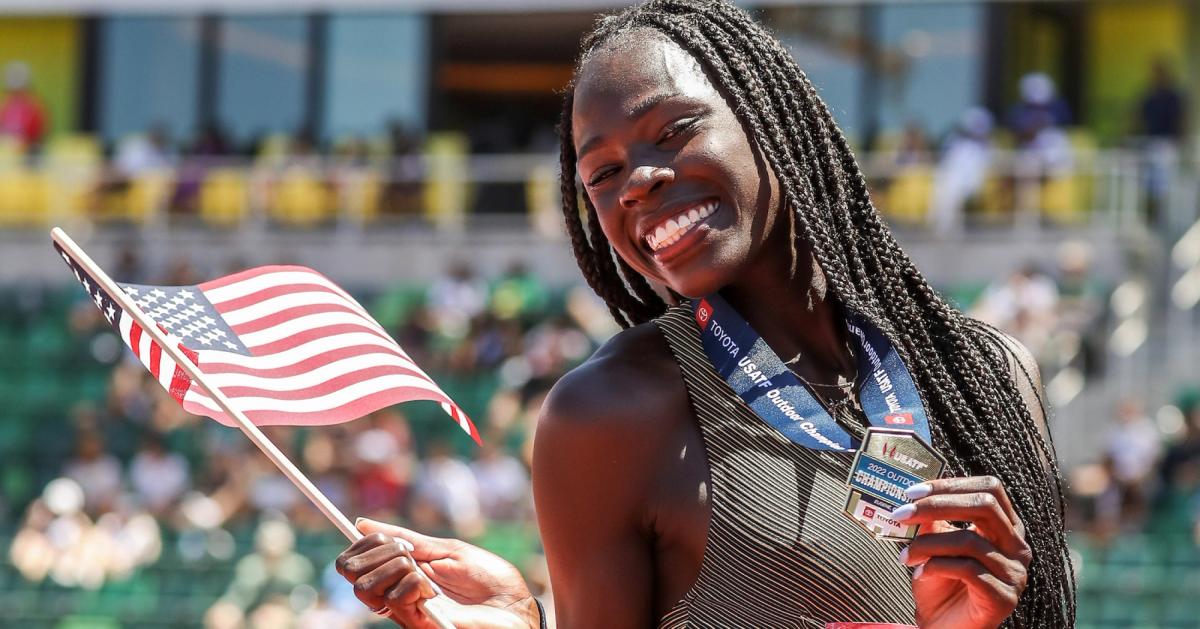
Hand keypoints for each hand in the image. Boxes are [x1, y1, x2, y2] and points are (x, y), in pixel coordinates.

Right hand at [336, 518, 540, 628]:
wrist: (513, 604)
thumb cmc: (487, 578)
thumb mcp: (445, 549)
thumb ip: (407, 539)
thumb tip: (363, 523)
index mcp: (400, 574)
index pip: (356, 562)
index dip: (359, 544)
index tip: (374, 532)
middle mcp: (395, 593)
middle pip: (351, 573)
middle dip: (377, 551)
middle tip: (408, 553)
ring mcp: (404, 611)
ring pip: (366, 587)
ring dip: (397, 568)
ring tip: (426, 575)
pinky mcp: (416, 624)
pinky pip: (395, 600)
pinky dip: (413, 585)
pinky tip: (434, 592)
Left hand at [893, 476, 1032, 628]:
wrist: (943, 628)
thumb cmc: (940, 585)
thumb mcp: (934, 544)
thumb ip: (932, 519)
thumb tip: (914, 493)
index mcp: (1006, 527)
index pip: (990, 489)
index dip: (951, 484)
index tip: (913, 491)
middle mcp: (1017, 547)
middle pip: (985, 506)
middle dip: (937, 505)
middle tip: (902, 513)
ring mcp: (1015, 574)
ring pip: (970, 540)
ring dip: (928, 544)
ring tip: (905, 556)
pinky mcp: (1004, 598)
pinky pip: (967, 570)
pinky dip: (936, 567)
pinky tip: (919, 574)